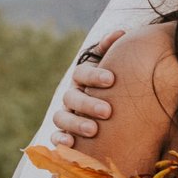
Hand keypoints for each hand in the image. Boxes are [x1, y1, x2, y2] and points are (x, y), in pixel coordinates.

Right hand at [50, 30, 123, 145]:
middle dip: (88, 104)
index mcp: (83, 78)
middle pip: (72, 97)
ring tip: (93, 130)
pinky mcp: (65, 134)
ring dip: (75, 123)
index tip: (112, 80)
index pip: (82, 72)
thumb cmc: (116, 86)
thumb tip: (121, 33)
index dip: (94, 75)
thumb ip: (114, 50)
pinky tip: (71, 145)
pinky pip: (56, 137)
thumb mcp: (116, 66)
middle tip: (107, 111)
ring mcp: (66, 115)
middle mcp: (72, 95)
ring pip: (61, 117)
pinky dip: (60, 140)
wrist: (115, 110)